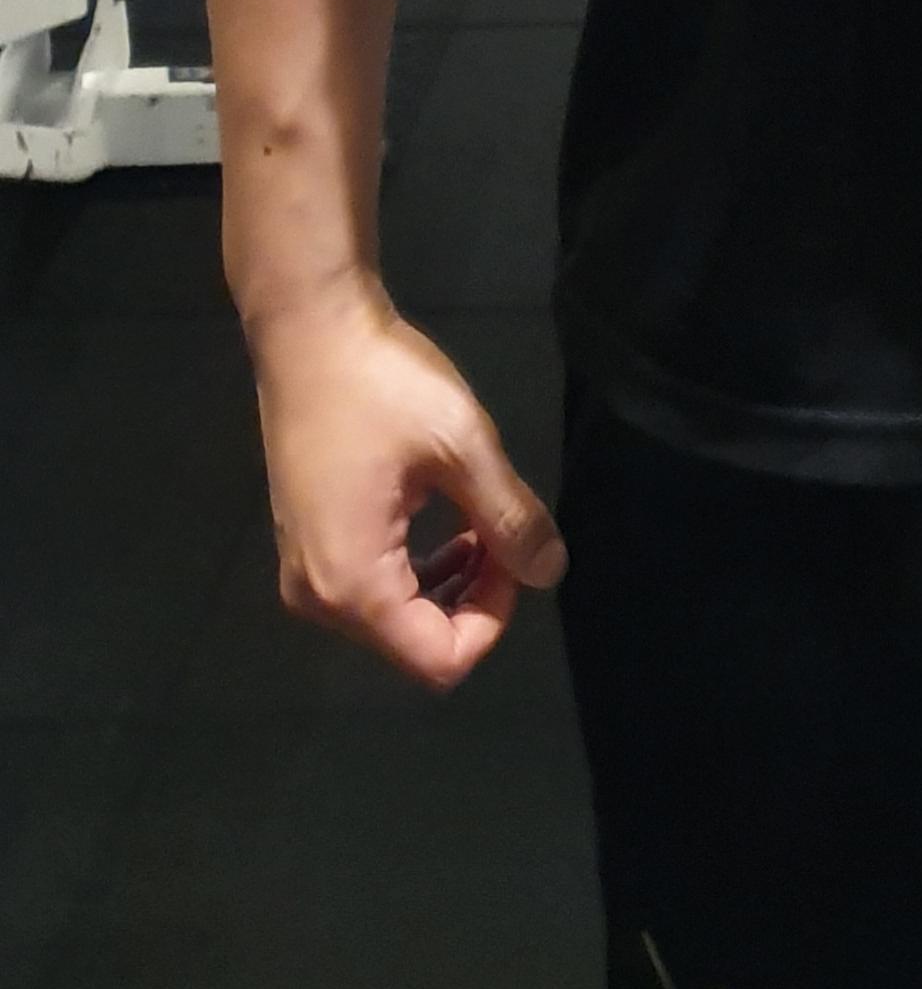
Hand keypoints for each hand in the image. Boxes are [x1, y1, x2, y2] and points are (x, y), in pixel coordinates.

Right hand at [250, 278, 567, 693]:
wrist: (309, 327)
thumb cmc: (382, 383)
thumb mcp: (462, 445)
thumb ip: (509, 517)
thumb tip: (551, 571)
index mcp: (353, 584)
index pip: (440, 660)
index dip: (494, 619)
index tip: (512, 551)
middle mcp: (318, 597)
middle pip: (416, 646)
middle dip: (473, 601)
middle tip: (501, 532)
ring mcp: (304, 571)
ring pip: (395, 620)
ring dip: (448, 585)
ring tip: (479, 523)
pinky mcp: (306, 544)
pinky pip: (370, 588)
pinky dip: (415, 568)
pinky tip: (441, 517)